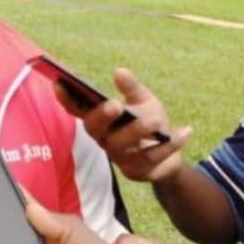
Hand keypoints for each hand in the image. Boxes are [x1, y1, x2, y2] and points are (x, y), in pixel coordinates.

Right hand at [56, 68, 191, 181]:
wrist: (169, 152)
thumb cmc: (149, 121)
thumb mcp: (143, 101)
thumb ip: (132, 87)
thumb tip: (119, 71)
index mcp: (99, 118)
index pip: (76, 109)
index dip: (65, 98)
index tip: (59, 83)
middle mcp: (102, 138)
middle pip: (94, 129)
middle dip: (102, 116)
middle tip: (115, 104)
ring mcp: (117, 156)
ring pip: (121, 145)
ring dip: (138, 131)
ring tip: (156, 120)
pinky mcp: (136, 171)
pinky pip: (150, 158)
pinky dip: (169, 144)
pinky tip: (185, 132)